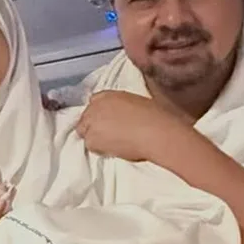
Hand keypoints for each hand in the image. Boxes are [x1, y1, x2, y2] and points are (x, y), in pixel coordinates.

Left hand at [77, 90, 192, 161]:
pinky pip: (90, 146)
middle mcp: (96, 105)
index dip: (100, 114)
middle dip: (94, 126)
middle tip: (109, 135)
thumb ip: (126, 104)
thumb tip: (128, 111)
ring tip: (113, 144)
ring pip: (85, 132)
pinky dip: (99, 149)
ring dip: (96, 138)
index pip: (94, 101)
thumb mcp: (140, 101)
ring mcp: (92, 121)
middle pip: (85, 117)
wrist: (157, 132)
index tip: (108, 121)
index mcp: (109, 94)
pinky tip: (114, 150)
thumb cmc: (158, 116)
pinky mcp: (92, 138)